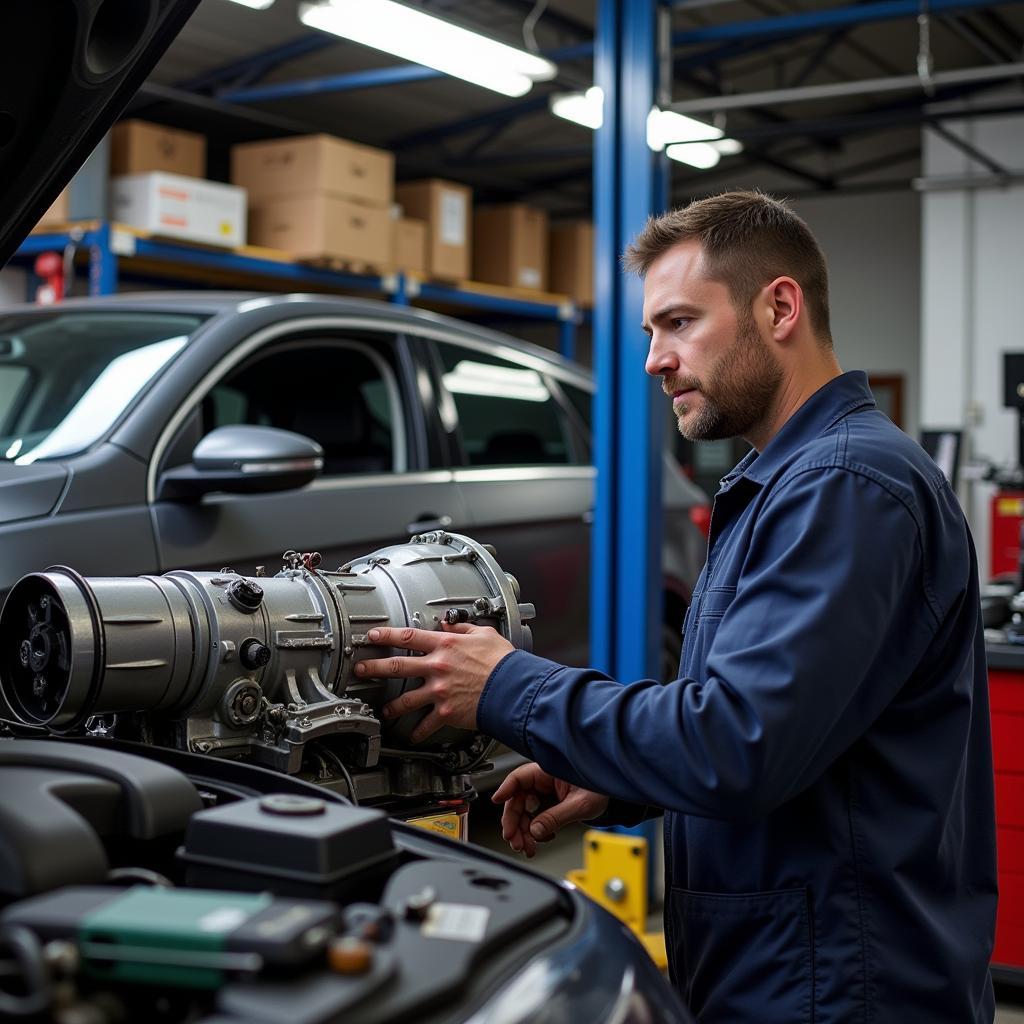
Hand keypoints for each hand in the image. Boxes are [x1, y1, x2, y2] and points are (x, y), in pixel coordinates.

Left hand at [355, 623, 512, 742]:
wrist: (513, 689)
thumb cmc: (503, 662)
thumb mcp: (484, 634)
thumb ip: (463, 629)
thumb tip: (450, 625)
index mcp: (445, 646)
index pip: (407, 637)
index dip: (386, 634)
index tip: (373, 635)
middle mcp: (437, 668)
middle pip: (397, 667)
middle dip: (373, 667)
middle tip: (360, 669)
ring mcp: (439, 691)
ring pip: (405, 700)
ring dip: (391, 706)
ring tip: (383, 710)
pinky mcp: (446, 713)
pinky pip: (426, 725)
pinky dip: (417, 732)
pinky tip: (411, 736)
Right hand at [492, 762, 608, 857]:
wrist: (613, 794)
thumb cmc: (601, 788)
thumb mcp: (580, 804)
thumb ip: (557, 817)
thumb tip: (535, 831)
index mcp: (549, 771)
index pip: (520, 777)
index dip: (506, 789)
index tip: (496, 801)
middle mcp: (544, 779)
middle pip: (518, 799)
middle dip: (515, 823)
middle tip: (515, 841)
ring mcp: (545, 791)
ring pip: (524, 811)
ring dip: (523, 831)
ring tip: (527, 848)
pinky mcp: (548, 802)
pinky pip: (534, 817)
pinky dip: (533, 831)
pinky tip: (539, 841)